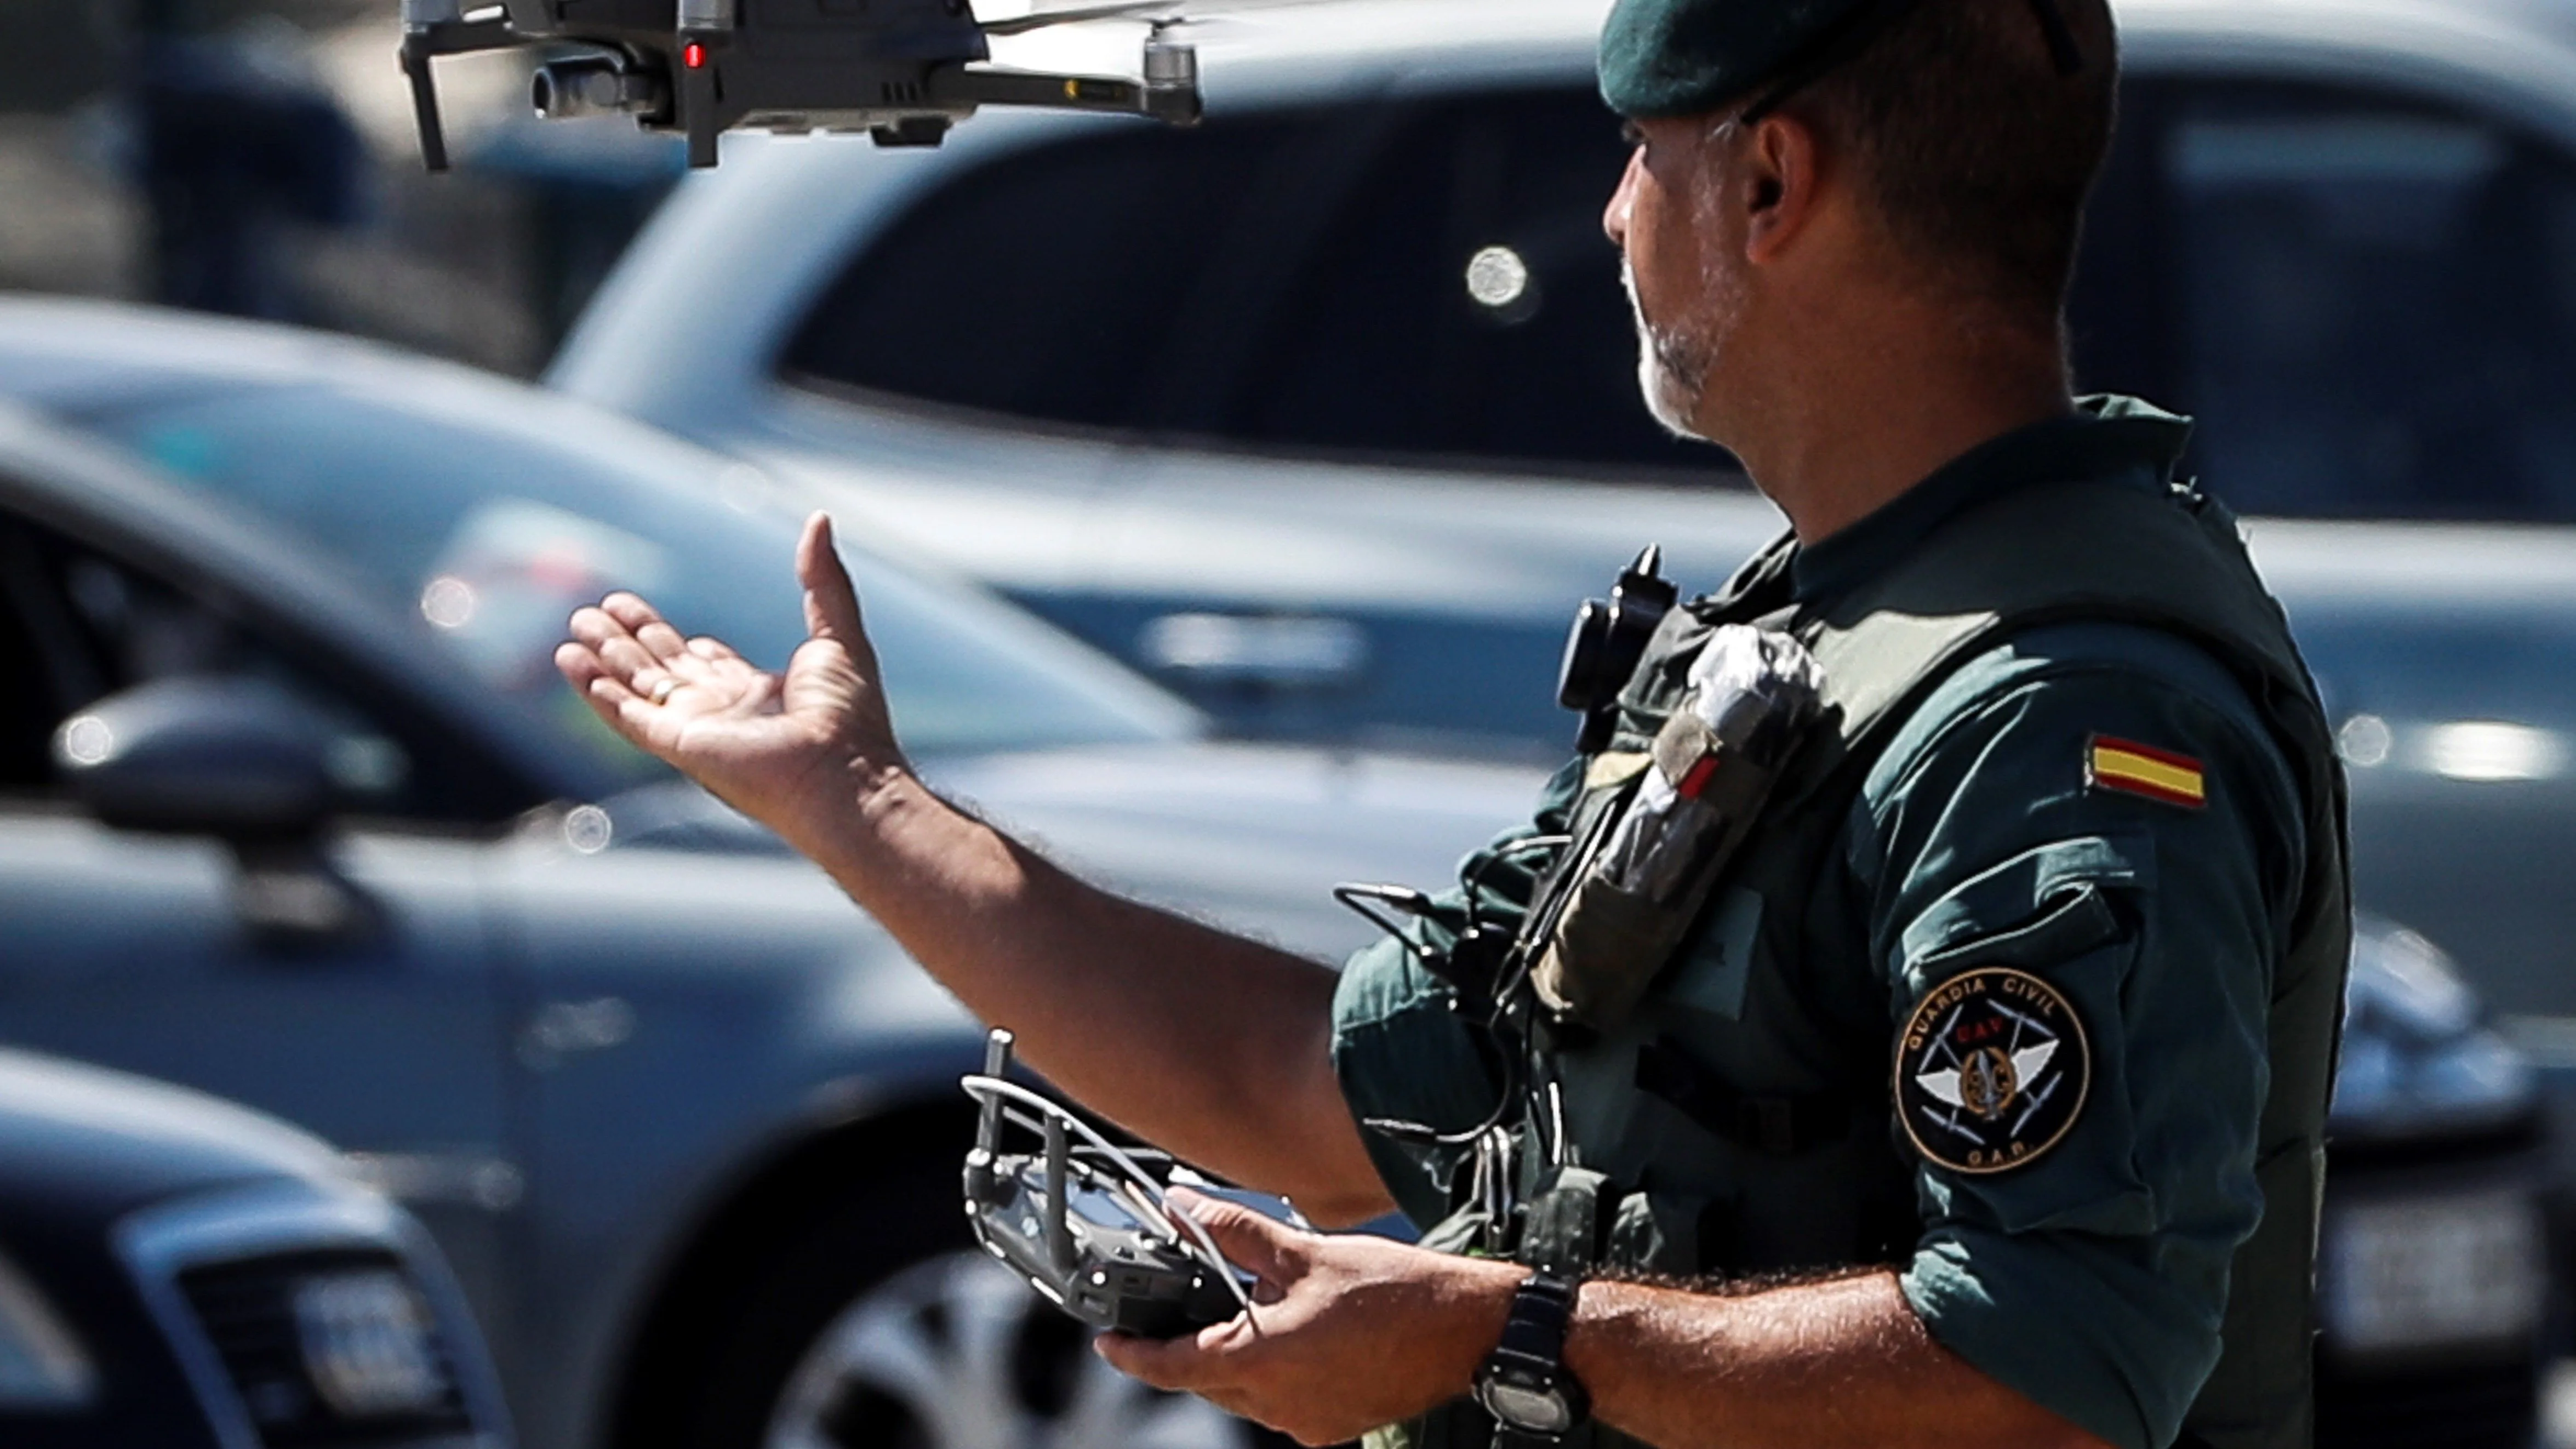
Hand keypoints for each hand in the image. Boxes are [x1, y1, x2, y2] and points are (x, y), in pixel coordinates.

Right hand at [555, 512, 907, 838]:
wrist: (842, 774)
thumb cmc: (848, 716)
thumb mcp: (838, 632)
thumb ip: (823, 578)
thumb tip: (819, 519)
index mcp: (760, 693)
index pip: (707, 664)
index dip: (677, 643)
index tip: (645, 620)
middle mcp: (724, 713)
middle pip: (663, 670)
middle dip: (629, 640)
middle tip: (596, 611)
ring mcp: (697, 730)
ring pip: (637, 688)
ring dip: (605, 658)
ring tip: (576, 627)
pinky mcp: (678, 745)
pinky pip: (626, 715)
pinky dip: (596, 689)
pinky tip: (572, 662)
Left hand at [1097, 1188, 1519, 1445]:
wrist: (1468, 1331)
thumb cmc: (1396, 1291)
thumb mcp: (1305, 1252)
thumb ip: (1235, 1233)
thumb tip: (1184, 1207)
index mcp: (1263, 1362)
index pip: (1174, 1366)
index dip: (1133, 1355)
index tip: (1109, 1343)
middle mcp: (1279, 1404)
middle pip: (1207, 1378)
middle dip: (1190, 1344)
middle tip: (1185, 1305)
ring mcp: (1308, 1422)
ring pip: (1245, 1392)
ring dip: (1236, 1356)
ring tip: (1258, 1308)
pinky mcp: (1333, 1425)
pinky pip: (1282, 1403)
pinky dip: (1273, 1371)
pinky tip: (1296, 1334)